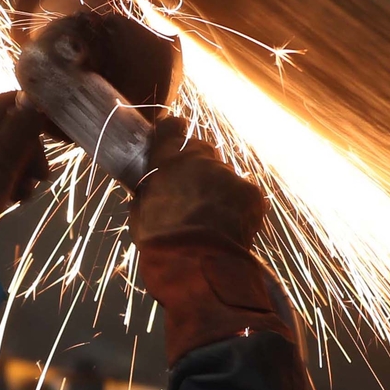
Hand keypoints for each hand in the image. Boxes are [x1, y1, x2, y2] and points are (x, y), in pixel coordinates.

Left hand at [0, 92, 48, 239]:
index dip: (35, 113)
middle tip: (40, 177)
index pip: (7, 104)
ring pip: (0, 157)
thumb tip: (32, 98)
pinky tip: (8, 202)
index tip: (59, 134)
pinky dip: (4, 186)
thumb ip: (18, 132)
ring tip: (23, 197)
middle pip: (6, 133)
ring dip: (19, 173)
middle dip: (29, 153)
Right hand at [130, 117, 266, 253]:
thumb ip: (148, 191)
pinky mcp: (249, 191)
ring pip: (224, 174)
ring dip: (219, 190)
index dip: (173, 130)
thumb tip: (151, 190)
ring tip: (212, 218)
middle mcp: (198, 159)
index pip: (170, 128)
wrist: (196, 261)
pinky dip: (240, 206)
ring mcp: (227, 173)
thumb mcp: (140, 212)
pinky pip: (245, 193)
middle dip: (198, 167)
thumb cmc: (161, 241)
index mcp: (166, 160)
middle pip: (201, 151)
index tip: (176, 131)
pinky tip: (230, 226)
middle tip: (193, 192)